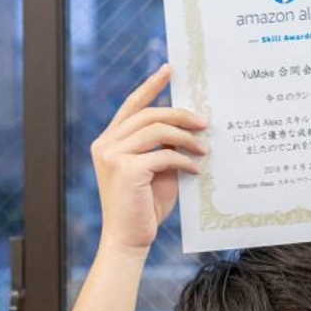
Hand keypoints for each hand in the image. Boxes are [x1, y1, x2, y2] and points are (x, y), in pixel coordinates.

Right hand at [90, 64, 207, 251]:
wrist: (129, 240)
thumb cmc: (144, 207)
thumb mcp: (156, 170)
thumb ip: (163, 146)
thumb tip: (189, 126)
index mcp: (109, 141)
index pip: (131, 106)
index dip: (150, 86)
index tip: (169, 70)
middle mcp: (106, 144)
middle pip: (148, 114)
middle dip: (180, 114)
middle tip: (204, 122)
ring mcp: (113, 155)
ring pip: (156, 130)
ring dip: (186, 137)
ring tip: (204, 147)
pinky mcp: (126, 169)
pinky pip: (164, 154)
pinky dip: (184, 160)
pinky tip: (195, 169)